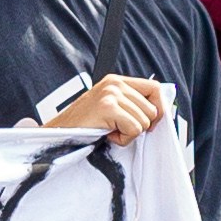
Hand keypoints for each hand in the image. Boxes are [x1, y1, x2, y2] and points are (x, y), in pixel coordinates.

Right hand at [39, 75, 168, 143]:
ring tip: (109, 130)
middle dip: (140, 126)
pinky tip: (107, 134)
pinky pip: (134, 129)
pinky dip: (123, 139)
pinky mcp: (108, 108)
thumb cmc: (85, 125)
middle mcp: (115, 83)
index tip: (150, 122)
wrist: (60, 134)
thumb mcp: (111, 108)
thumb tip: (160, 111)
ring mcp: (111, 94)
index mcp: (116, 81)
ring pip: (144, 121)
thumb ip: (131, 104)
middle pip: (152, 108)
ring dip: (129, 134)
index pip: (155, 88)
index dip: (159, 107)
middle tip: (119, 129)